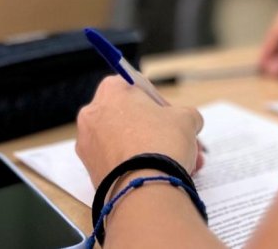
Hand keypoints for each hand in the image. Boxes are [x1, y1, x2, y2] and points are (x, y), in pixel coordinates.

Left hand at [76, 77, 203, 185]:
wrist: (144, 189)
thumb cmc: (162, 143)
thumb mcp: (186, 119)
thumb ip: (186, 115)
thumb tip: (188, 122)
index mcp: (111, 91)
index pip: (138, 90)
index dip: (160, 106)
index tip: (175, 120)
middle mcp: (93, 114)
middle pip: (132, 119)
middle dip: (160, 133)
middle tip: (182, 144)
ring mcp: (88, 144)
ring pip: (126, 143)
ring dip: (153, 152)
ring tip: (181, 165)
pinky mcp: (91, 171)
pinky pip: (118, 163)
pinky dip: (137, 167)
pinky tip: (161, 177)